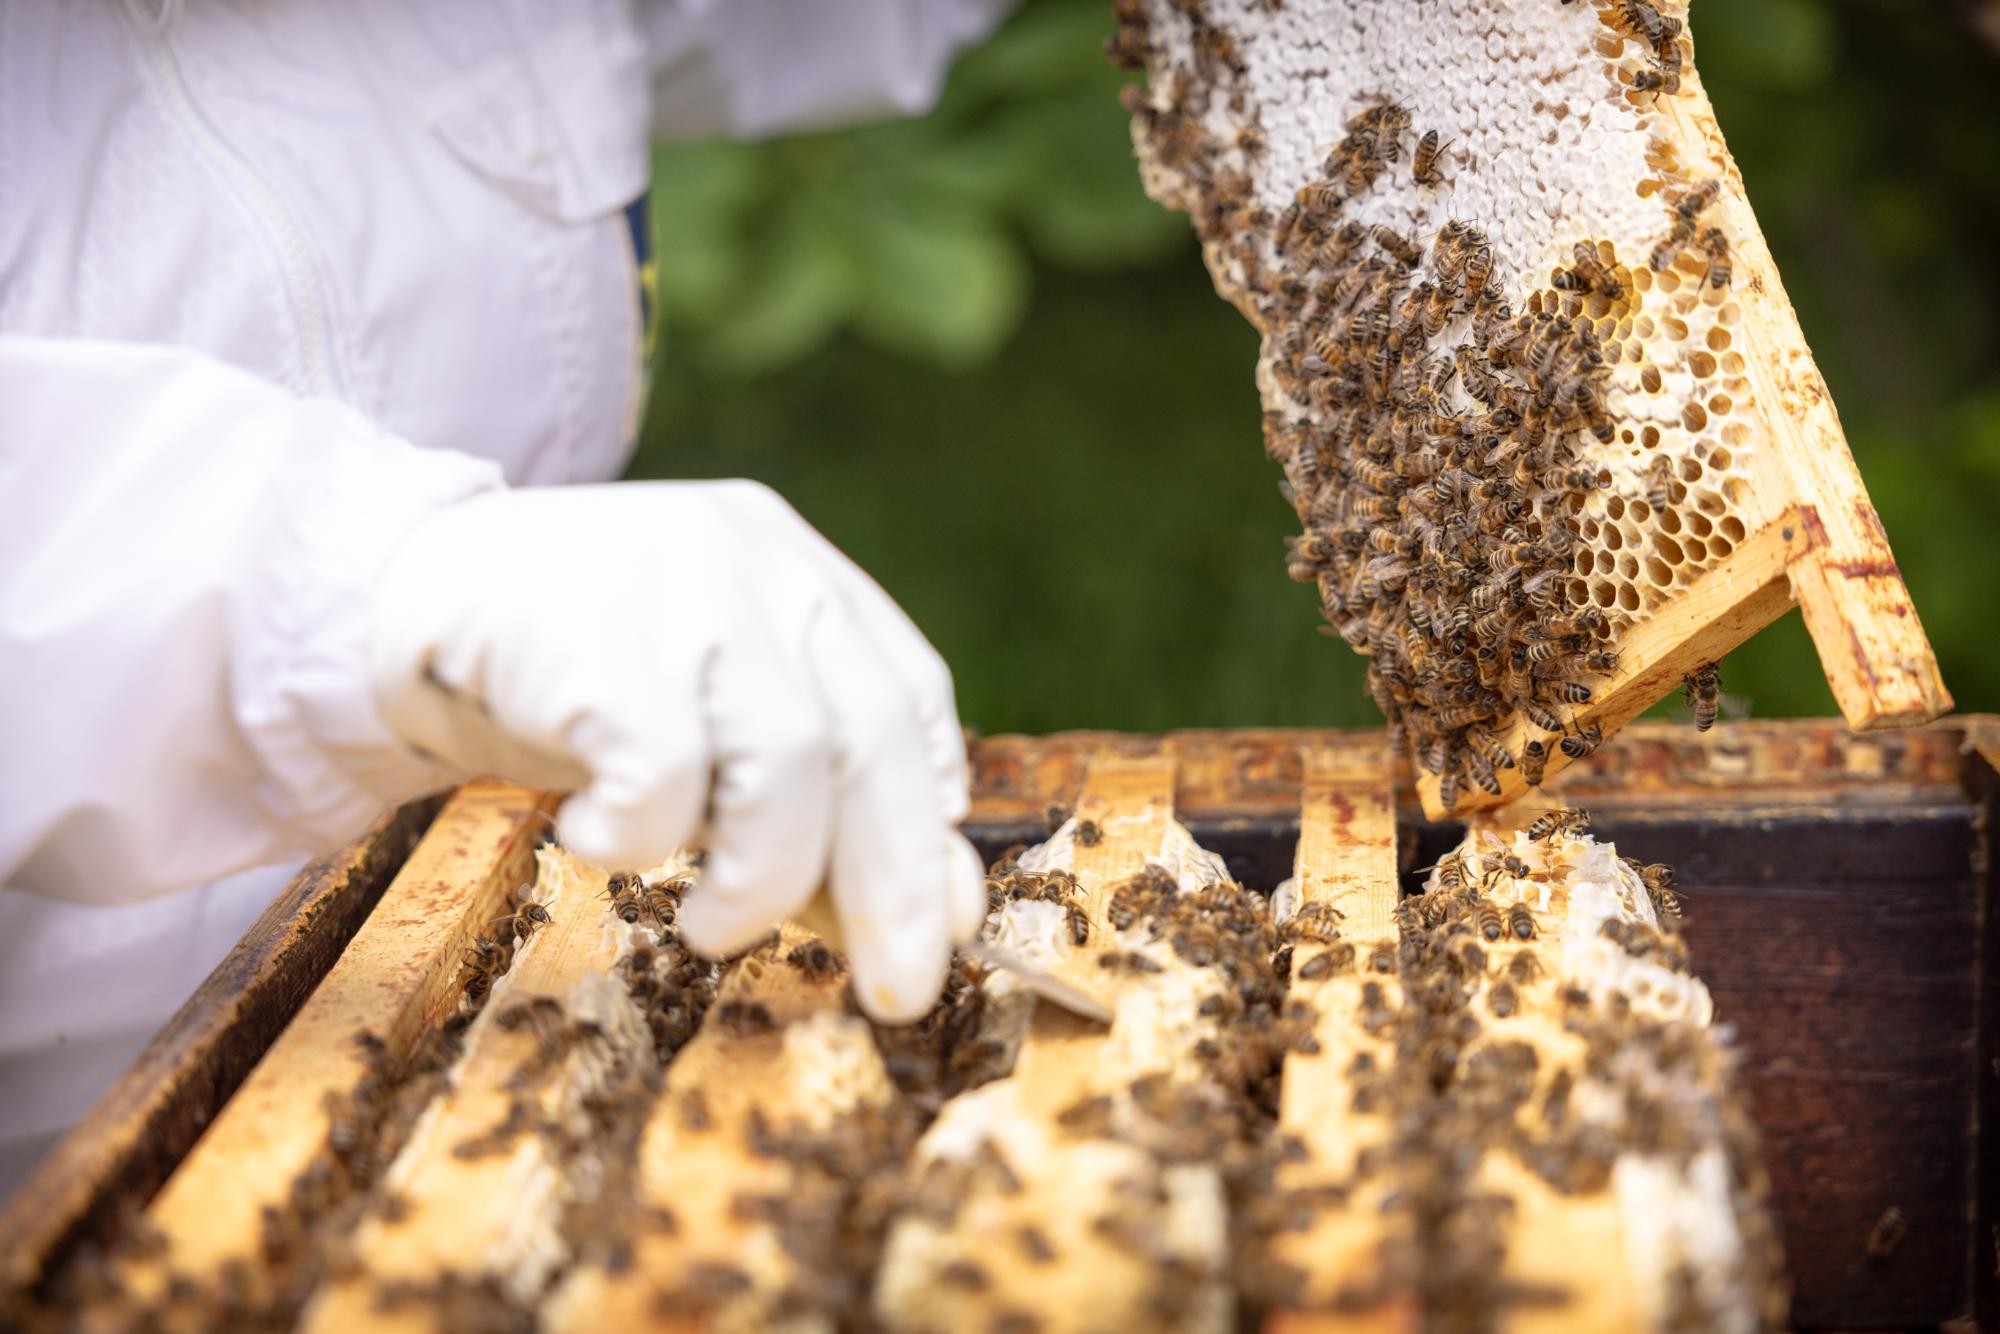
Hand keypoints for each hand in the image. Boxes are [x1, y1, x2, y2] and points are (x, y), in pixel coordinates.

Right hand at [367, 480, 985, 1019]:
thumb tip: (941, 912)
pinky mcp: (593, 627)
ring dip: (761, 878)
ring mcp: (677, 583)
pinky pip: (665, 770)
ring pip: (790, 761)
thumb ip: (810, 796)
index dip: (931, 811)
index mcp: (792, 570)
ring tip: (709, 924)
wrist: (382, 602)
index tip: (935, 911)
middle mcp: (752, 559)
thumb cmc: (562, 685)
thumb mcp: (698, 726)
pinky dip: (643, 836)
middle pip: (871, 737)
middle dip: (895, 883)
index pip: (907, 695)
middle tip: (898, 992)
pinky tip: (596, 837)